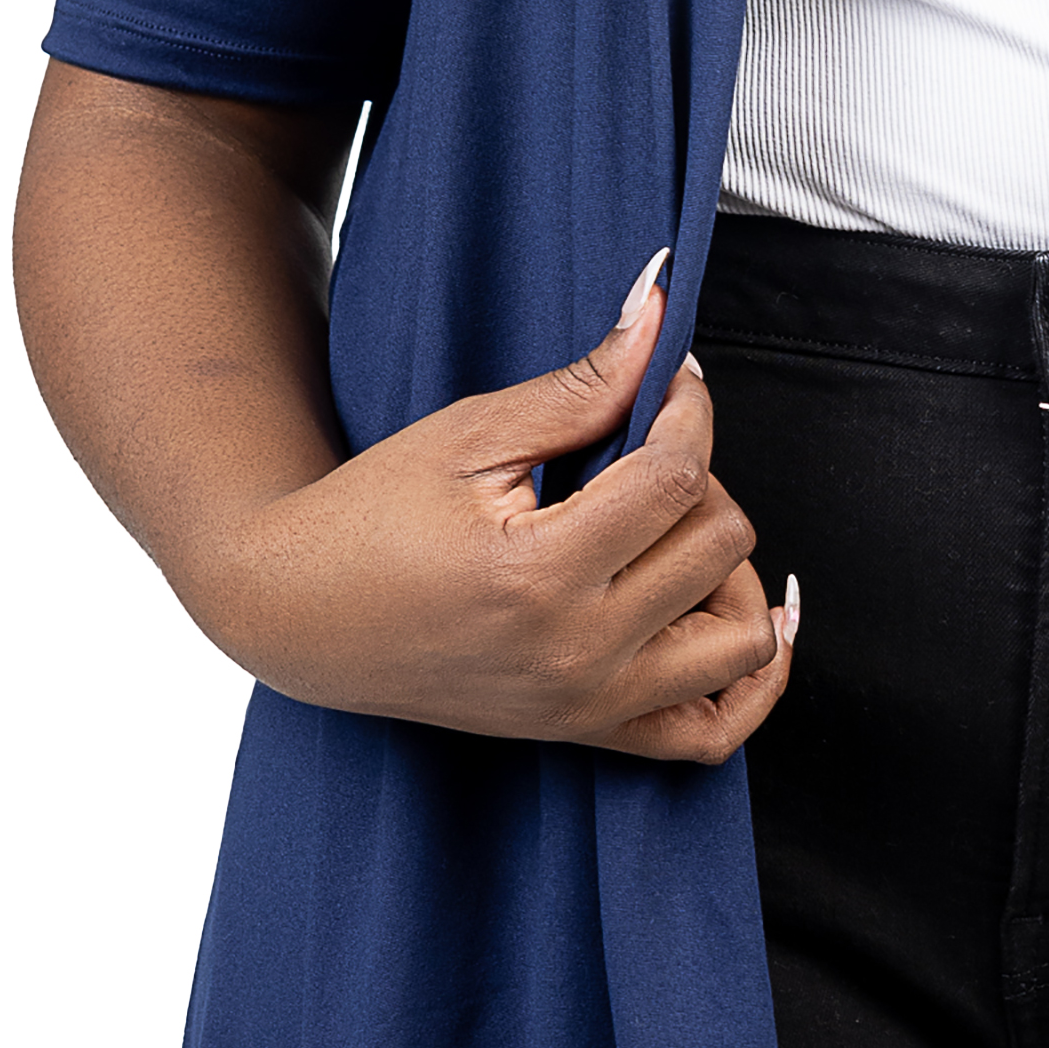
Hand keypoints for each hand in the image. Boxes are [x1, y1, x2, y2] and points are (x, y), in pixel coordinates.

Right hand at [195, 271, 799, 757]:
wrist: (297, 615)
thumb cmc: (367, 518)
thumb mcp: (472, 434)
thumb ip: (582, 385)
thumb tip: (660, 312)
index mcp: (541, 574)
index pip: (676, 477)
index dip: (689, 408)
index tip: (671, 382)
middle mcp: (576, 652)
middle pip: (718, 546)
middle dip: (700, 478)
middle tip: (644, 452)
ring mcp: (586, 704)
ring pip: (740, 641)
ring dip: (733, 573)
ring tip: (678, 530)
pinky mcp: (585, 732)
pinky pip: (711, 735)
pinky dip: (751, 681)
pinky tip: (746, 617)